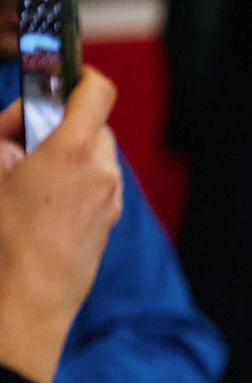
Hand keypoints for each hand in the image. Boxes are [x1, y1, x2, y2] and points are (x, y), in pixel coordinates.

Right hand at [0, 68, 121, 382]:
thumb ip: (3, 137)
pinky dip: (72, 182)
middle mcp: (103, 172)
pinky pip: (94, 185)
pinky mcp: (109, 222)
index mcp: (75, 150)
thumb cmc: (3, 239)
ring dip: (64, 155)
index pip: (97, 91)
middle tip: (15, 143)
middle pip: (90, 125)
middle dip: (55, 125)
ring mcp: (110, 199)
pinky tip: (38, 204)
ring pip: (93, 156)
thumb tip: (13, 130)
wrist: (25, 304)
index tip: (57, 80)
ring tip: (23, 178)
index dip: (79, 77)